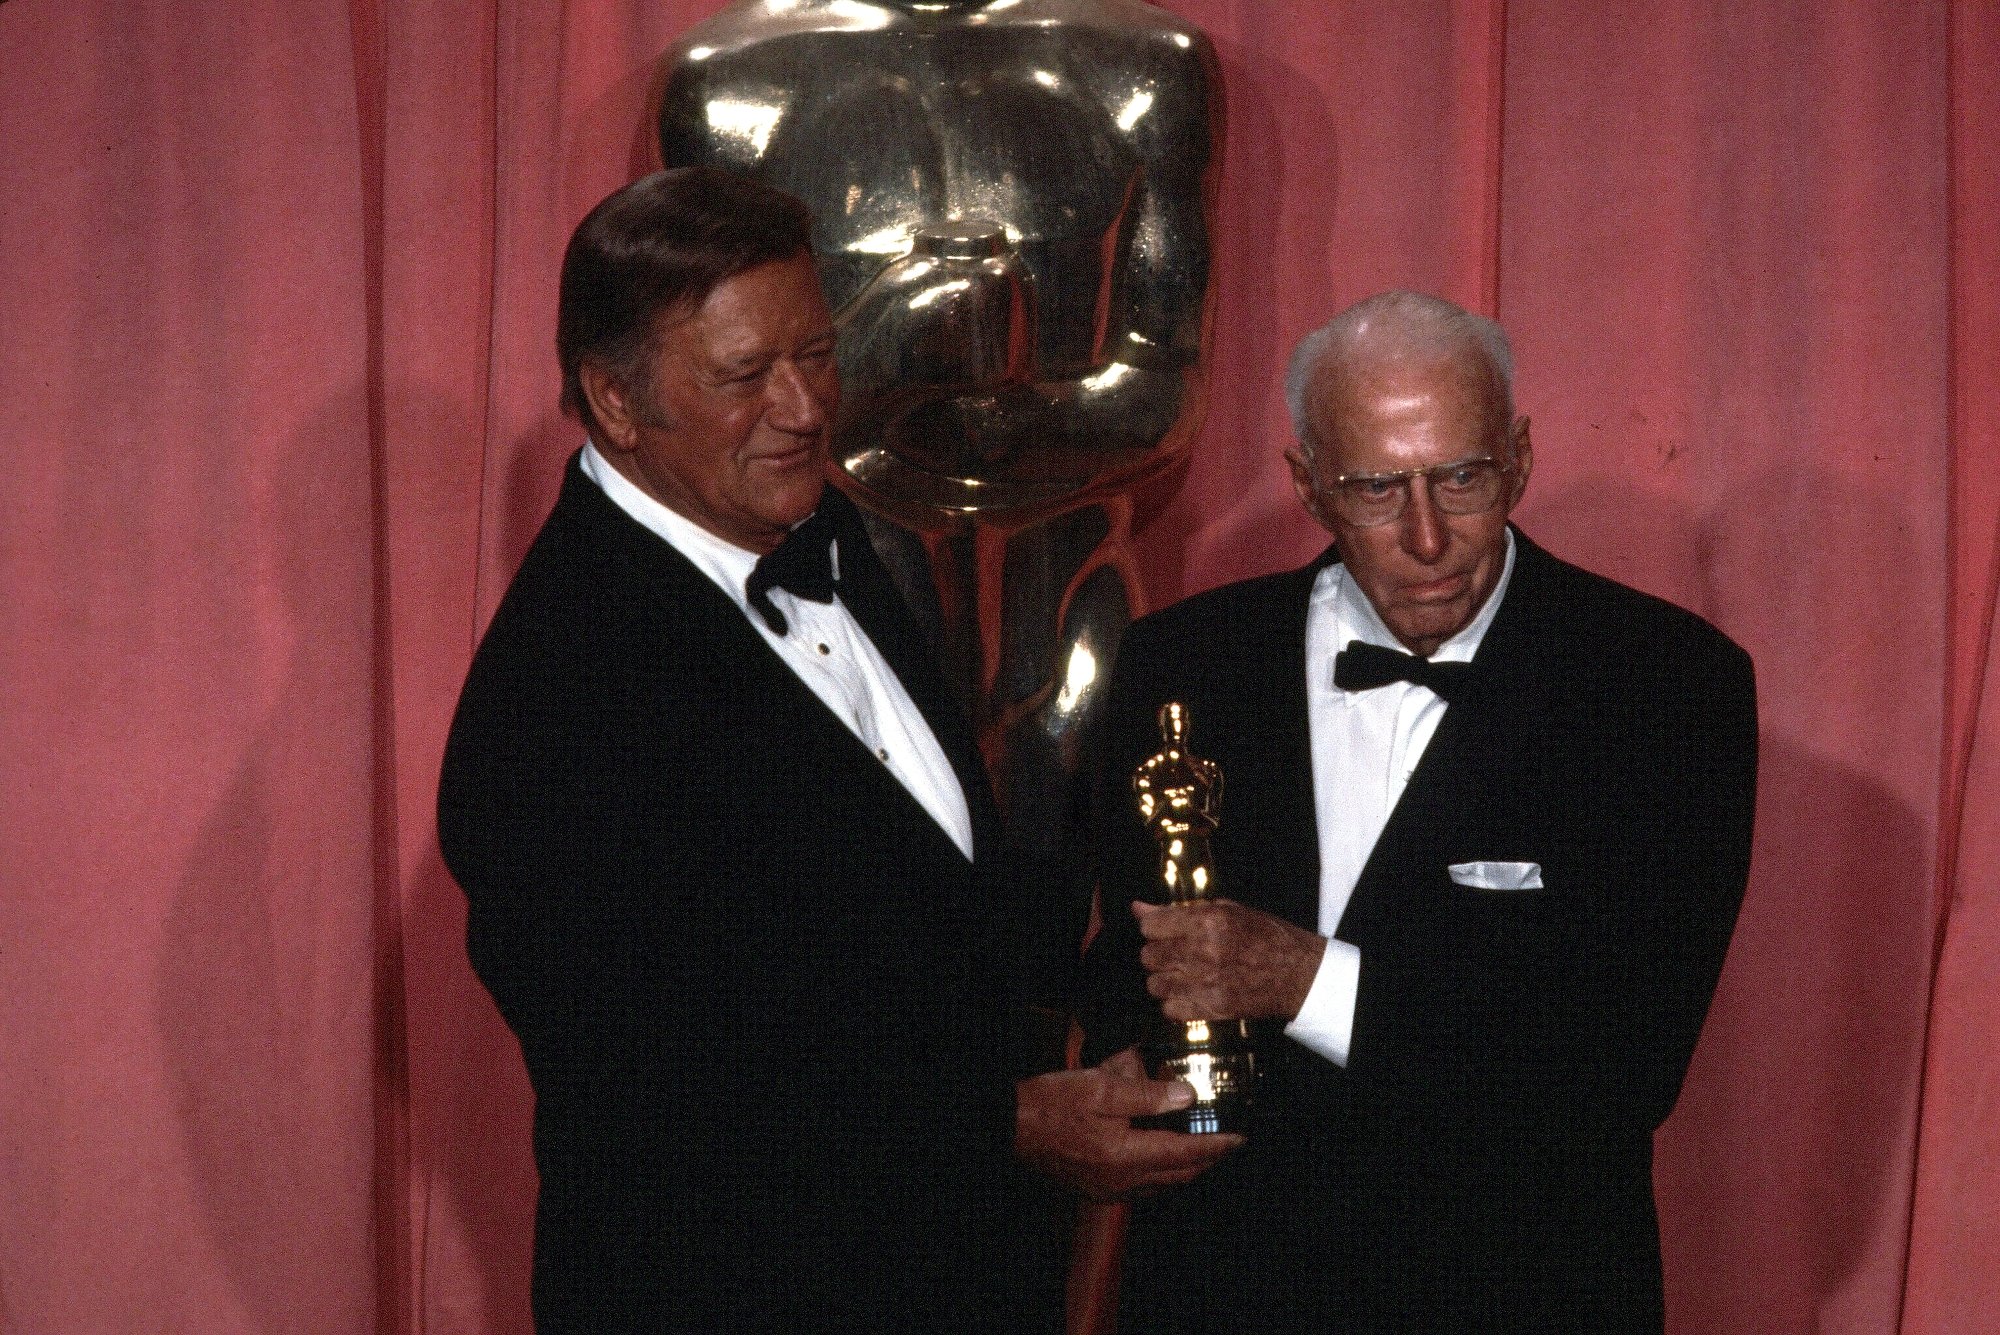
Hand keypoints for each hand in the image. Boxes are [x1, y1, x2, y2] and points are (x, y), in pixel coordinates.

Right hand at [1014, 1048, 1240, 1199]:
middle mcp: (1122, 1180)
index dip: (1217, 1146)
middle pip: (1179, 1175)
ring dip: (1186, 1169)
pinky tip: (1161, 1158)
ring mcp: (1108, 1189)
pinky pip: (1142, 1188)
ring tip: (1202, 1149)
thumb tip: (1187, 1096)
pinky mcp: (1096, 1189)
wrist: (1008, 1127)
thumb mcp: (1100, 1087)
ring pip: (1162, 1185)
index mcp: (1126, 1154)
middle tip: (1227, 1142)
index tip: (1240, 1137)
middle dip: (1208, 1160)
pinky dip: (1161, 1175)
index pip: (1186, 1153)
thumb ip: (1148, 1094)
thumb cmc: (1050, 1104)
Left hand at [1134, 899, 1326, 1022]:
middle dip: (1158, 954)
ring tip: (1183, 975)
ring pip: (1155, 984)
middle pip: (1149, 956)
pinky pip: (1170, 1009)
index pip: (1150, 926)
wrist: (1299, 975)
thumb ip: (1178, 910)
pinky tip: (1191, 993)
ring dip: (1165, 980)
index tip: (1164, 932)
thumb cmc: (1265, 937)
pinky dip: (1176, 1004)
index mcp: (1207, 921)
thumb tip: (1137, 908)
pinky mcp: (1212, 1008)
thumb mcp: (1227, 911)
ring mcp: (1207, 982)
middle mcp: (1203, 951)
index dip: (1155, 928)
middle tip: (1176, 954)